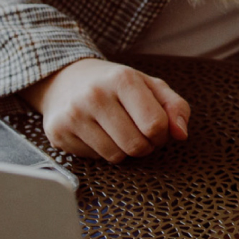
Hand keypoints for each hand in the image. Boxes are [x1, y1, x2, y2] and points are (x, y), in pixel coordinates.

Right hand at [19, 58, 190, 162]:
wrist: (65, 79)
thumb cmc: (116, 85)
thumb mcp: (151, 86)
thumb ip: (176, 108)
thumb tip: (181, 134)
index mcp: (122, 79)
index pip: (156, 125)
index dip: (163, 134)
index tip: (156, 129)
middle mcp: (94, 95)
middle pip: (137, 145)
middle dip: (145, 145)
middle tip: (138, 132)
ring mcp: (73, 114)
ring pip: (116, 156)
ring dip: (124, 150)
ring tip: (118, 131)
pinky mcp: (57, 132)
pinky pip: (95, 158)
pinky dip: (102, 151)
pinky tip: (97, 133)